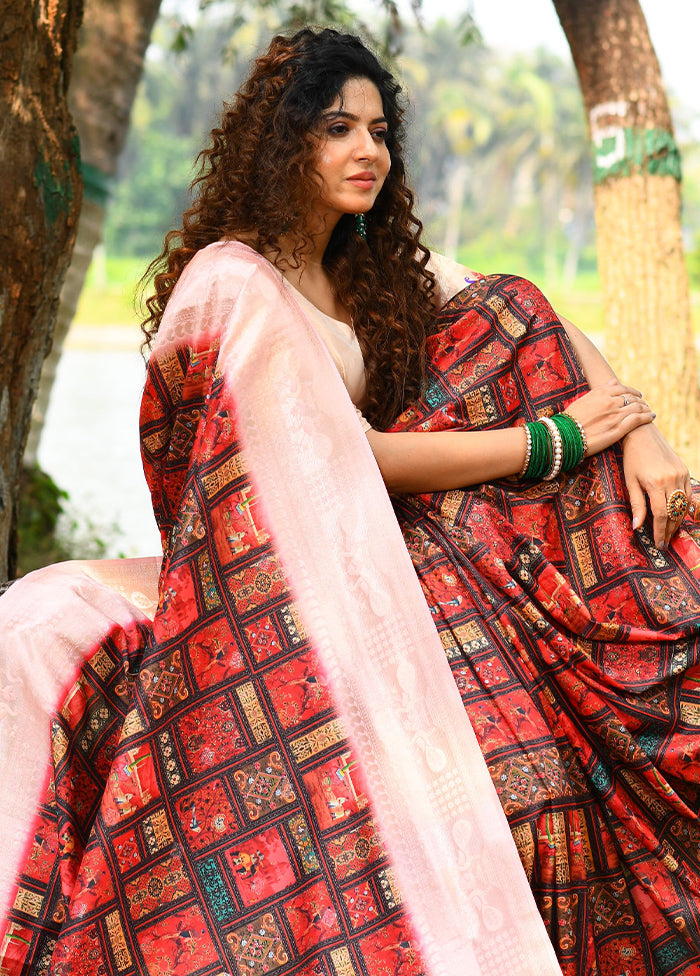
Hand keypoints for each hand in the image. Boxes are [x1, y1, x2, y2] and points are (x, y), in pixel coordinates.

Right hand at [565, 378, 654, 455]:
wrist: (563, 436)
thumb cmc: (569, 420)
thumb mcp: (583, 400)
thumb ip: (600, 390)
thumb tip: (613, 381)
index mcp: (600, 393)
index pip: (622, 389)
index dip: (631, 392)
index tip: (636, 395)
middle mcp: (610, 401)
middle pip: (632, 397)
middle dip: (640, 400)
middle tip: (644, 404)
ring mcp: (615, 415)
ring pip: (638, 407)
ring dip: (646, 408)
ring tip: (649, 411)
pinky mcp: (618, 429)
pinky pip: (638, 420)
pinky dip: (647, 417)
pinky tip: (651, 417)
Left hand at [621, 424, 690, 548]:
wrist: (643, 435)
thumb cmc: (632, 459)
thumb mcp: (630, 482)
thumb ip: (636, 505)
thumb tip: (636, 527)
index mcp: (655, 483)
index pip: (660, 515)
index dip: (660, 531)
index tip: (659, 544)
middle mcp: (671, 479)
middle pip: (674, 512)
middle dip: (669, 530)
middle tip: (664, 542)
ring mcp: (681, 474)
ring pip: (683, 505)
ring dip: (678, 521)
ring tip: (670, 532)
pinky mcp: (685, 471)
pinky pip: (688, 494)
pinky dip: (684, 507)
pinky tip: (678, 516)